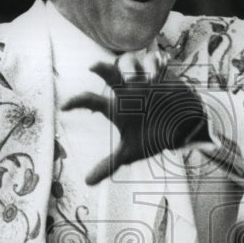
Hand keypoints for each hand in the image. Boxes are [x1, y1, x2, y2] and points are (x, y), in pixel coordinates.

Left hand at [63, 60, 207, 184]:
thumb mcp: (130, 152)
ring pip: (131, 61)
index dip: (78, 102)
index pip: (92, 102)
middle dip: (103, 69)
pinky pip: (157, 60)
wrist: (180, 128)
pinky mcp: (161, 75)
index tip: (63, 107)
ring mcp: (143, 81)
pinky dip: (157, 62)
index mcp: (116, 109)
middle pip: (110, 73)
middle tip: (93, 68)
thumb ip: (109, 165)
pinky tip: (162, 67)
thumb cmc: (152, 136)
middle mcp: (126, 91)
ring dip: (134, 66)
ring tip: (147, 78)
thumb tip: (87, 182)